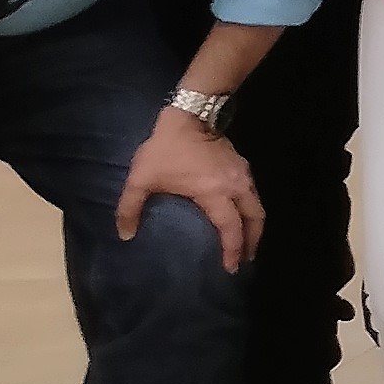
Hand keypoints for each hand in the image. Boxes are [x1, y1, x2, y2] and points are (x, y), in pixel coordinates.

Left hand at [117, 107, 260, 268]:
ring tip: (247, 241)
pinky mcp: (243, 166)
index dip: (232, 249)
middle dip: (252, 241)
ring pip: (257, 206)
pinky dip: (250, 210)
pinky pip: (253, 194)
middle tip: (245, 258)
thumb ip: (130, 208)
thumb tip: (125, 235)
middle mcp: (235, 186)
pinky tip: (241, 215)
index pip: (230, 227)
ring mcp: (243, 175)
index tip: (230, 267)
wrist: (189, 116)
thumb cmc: (165, 150)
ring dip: (254, 226)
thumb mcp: (141, 179)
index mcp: (214, 193)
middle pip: (255, 218)